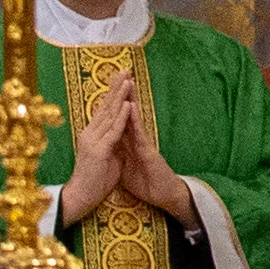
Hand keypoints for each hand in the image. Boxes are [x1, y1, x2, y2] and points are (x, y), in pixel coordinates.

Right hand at [61, 73, 132, 217]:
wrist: (80, 197)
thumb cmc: (95, 180)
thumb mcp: (107, 157)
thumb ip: (113, 144)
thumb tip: (121, 135)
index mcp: (92, 134)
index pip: (104, 109)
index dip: (113, 92)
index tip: (121, 77)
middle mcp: (90, 133)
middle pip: (105, 106)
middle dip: (116, 87)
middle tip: (125, 69)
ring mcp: (93, 140)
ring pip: (109, 114)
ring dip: (120, 96)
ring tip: (128, 79)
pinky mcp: (99, 150)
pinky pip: (113, 131)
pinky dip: (121, 117)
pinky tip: (127, 104)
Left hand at [121, 81, 196, 226]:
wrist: (163, 196)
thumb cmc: (145, 183)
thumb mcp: (125, 169)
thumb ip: (117, 157)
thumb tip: (107, 152)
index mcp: (128, 143)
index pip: (118, 119)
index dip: (112, 104)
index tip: (106, 87)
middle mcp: (135, 138)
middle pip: (125, 113)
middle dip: (122, 94)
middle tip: (118, 73)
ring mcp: (142, 142)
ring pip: (133, 117)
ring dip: (129, 99)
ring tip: (125, 81)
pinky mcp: (148, 150)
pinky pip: (139, 133)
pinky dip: (134, 119)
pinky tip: (130, 106)